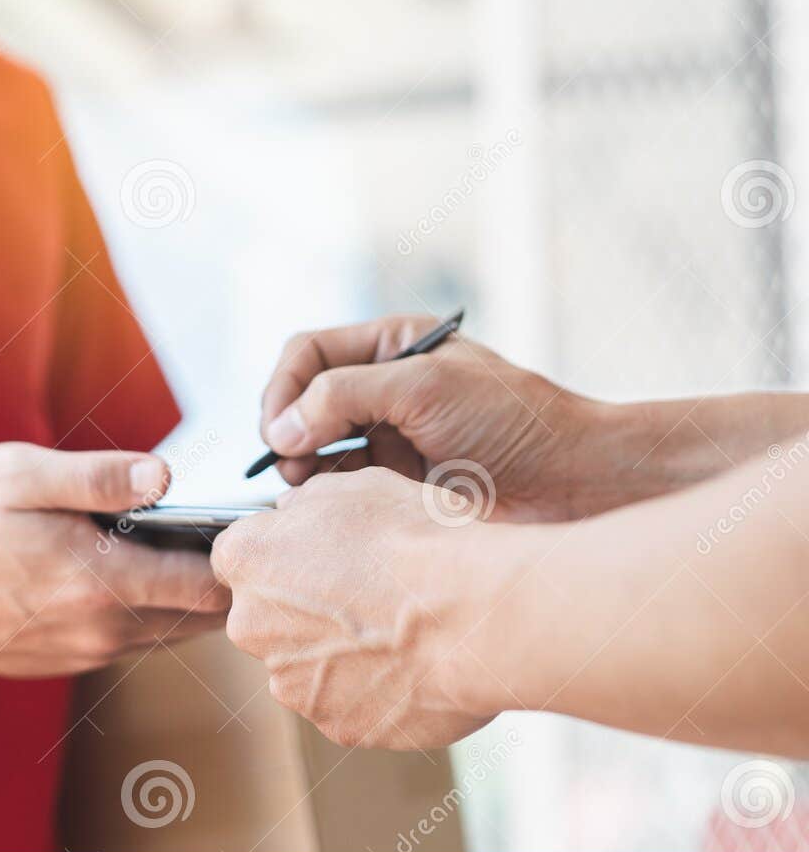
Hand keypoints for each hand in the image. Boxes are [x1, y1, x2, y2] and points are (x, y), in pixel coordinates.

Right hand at [0, 442, 230, 676]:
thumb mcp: (22, 477)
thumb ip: (101, 477)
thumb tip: (169, 475)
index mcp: (101, 585)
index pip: (212, 587)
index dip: (241, 552)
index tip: (252, 516)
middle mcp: (101, 633)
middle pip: (201, 617)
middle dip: (223, 575)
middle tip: (226, 522)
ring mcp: (82, 656)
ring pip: (167, 632)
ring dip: (183, 595)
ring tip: (179, 540)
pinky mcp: (62, 663)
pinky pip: (127, 640)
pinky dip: (144, 610)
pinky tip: (123, 567)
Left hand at [210, 467, 508, 748]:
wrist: (474, 616)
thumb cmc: (418, 543)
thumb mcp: (355, 487)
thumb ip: (306, 503)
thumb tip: (293, 512)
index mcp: (247, 559)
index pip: (240, 557)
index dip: (282, 554)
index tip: (319, 556)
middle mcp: (251, 625)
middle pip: (266, 615)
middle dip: (304, 606)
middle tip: (365, 593)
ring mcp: (291, 682)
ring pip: (304, 663)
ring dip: (337, 651)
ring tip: (396, 631)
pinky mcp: (335, 724)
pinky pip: (345, 701)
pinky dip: (371, 688)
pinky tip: (410, 664)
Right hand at [258, 314, 601, 520]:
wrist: (575, 485)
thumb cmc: (515, 423)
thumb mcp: (424, 389)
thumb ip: (344, 396)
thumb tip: (281, 429)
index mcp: (394, 346)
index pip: (309, 353)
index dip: (283, 387)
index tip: (276, 430)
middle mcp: (386, 386)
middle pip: (304, 398)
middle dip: (286, 427)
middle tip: (284, 462)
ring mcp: (391, 435)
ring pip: (317, 443)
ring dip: (299, 462)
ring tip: (298, 487)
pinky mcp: (398, 482)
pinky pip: (341, 482)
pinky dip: (322, 491)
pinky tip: (321, 505)